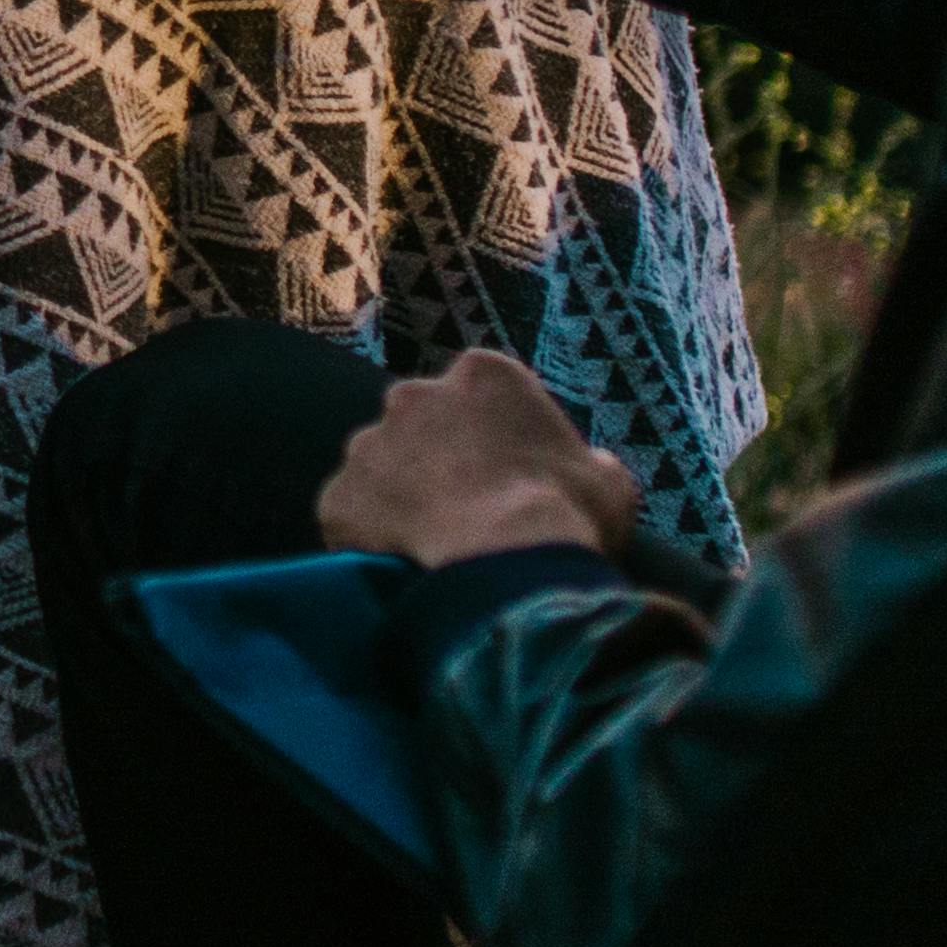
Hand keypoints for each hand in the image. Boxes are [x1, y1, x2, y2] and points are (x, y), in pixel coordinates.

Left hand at [318, 351, 649, 570]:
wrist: (506, 567)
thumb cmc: (566, 518)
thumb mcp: (609, 482)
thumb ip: (591, 462)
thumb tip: (593, 467)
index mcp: (482, 374)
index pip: (479, 395)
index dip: (494, 440)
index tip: (509, 480)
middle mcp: (414, 395)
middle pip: (420, 425)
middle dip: (436, 460)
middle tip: (465, 513)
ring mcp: (368, 445)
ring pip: (379, 470)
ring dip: (398, 499)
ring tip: (431, 549)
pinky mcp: (337, 498)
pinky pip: (350, 519)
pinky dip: (368, 542)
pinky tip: (397, 571)